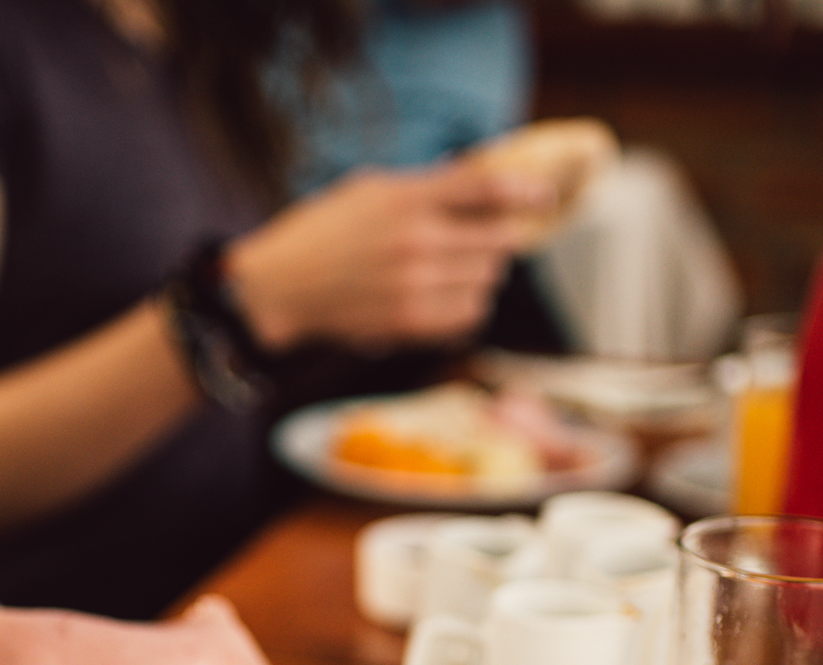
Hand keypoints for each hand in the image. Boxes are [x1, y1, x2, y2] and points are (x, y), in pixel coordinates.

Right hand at [226, 158, 552, 354]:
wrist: (278, 287)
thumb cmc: (322, 232)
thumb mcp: (369, 188)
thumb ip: (424, 186)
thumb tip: (481, 185)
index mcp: (407, 197)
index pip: (486, 187)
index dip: (525, 191)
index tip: (544, 196)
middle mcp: (417, 239)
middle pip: (499, 239)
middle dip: (498, 240)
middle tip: (481, 241)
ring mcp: (415, 284)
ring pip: (488, 280)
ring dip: (480, 275)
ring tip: (451, 272)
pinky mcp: (410, 322)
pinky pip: (469, 315)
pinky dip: (467, 307)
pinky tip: (445, 298)